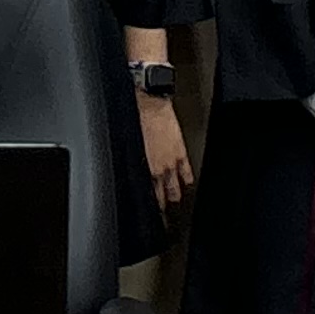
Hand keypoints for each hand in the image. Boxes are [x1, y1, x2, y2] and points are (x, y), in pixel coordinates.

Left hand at [136, 91, 191, 217]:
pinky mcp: (180, 150)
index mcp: (142, 166)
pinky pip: (186, 168)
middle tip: (162, 210)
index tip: (148, 208)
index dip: (147, 200)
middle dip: (161, 200)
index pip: (146, 189)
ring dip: (175, 193)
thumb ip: (129, 158)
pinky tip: (188, 182)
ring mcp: (171, 160)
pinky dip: (187, 177)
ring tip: (175, 199)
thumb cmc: (133, 118)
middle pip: (161, 190)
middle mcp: (157, 167)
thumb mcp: (126, 143)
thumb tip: (126, 167)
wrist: (149, 103)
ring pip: (174, 183)